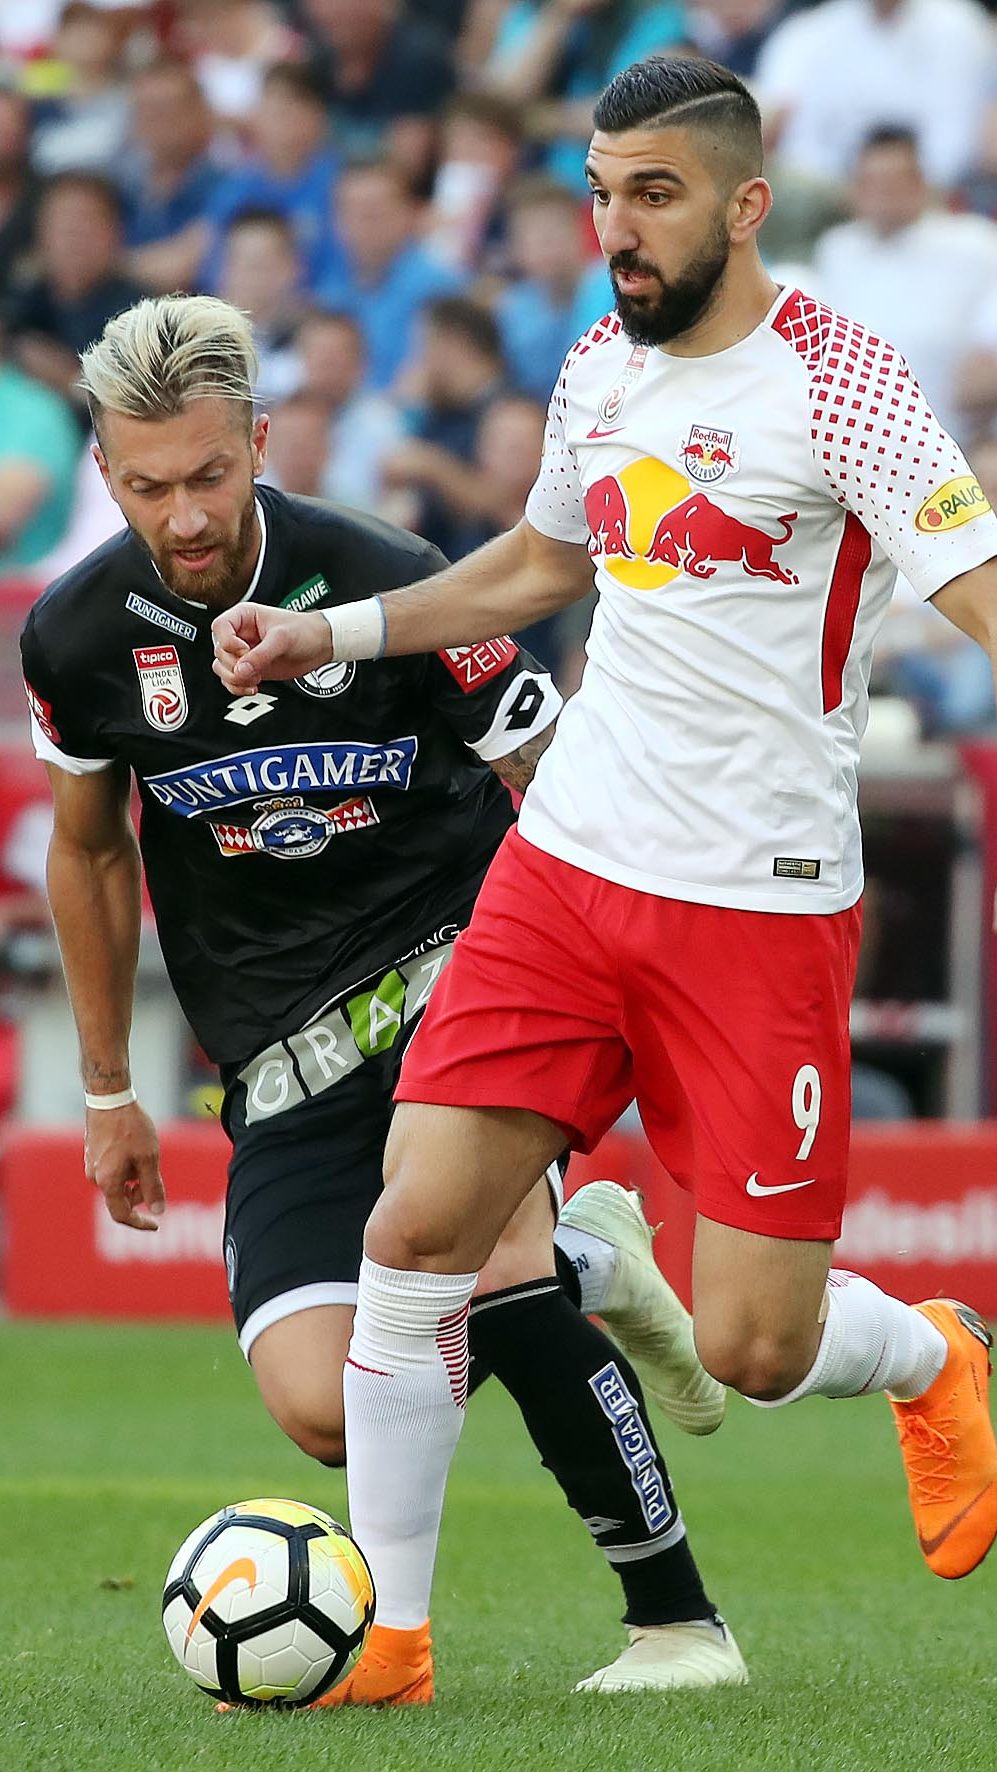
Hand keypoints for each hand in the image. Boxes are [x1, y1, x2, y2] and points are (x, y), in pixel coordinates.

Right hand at [84, 1100, 164, 1232]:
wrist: (109, 1098)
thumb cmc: (130, 1128)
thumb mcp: (149, 1158)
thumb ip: (152, 1187)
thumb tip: (158, 1211)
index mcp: (107, 1182)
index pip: (122, 1215)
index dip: (139, 1223)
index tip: (156, 1224)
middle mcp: (95, 1177)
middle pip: (121, 1197)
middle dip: (141, 1191)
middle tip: (154, 1168)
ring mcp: (91, 1165)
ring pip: (118, 1182)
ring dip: (135, 1176)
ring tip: (144, 1151)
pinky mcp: (93, 1154)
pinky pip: (112, 1169)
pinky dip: (127, 1166)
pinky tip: (134, 1145)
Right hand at [211, 605, 332, 693]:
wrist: (320, 645)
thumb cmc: (304, 630)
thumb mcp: (282, 639)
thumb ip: (260, 656)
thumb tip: (240, 670)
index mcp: (244, 616)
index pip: (220, 627)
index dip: (229, 642)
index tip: (246, 650)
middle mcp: (240, 634)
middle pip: (219, 651)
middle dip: (234, 664)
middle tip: (253, 668)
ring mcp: (244, 653)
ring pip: (221, 668)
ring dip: (235, 678)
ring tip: (255, 678)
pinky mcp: (250, 668)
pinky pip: (232, 680)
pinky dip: (238, 687)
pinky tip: (254, 687)